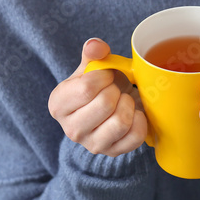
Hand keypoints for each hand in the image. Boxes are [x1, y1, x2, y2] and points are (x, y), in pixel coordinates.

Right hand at [48, 38, 148, 156]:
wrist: (109, 107)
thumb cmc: (97, 85)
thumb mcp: (91, 66)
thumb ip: (93, 52)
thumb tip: (96, 46)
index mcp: (58, 104)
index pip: (86, 88)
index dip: (103, 76)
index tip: (106, 75)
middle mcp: (71, 129)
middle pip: (104, 104)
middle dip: (116, 90)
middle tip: (115, 88)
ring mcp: (92, 145)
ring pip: (120, 122)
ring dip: (128, 104)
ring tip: (124, 99)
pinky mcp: (113, 153)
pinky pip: (135, 136)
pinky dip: (140, 120)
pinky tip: (134, 112)